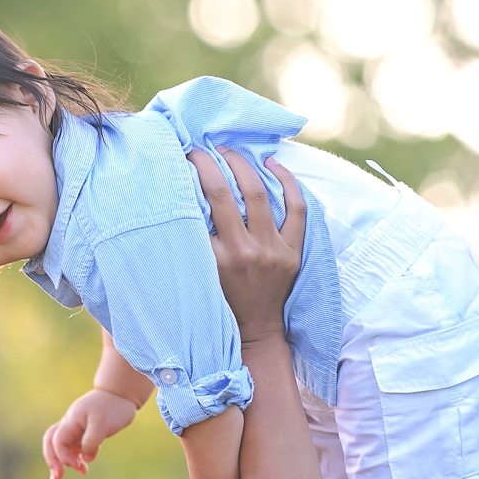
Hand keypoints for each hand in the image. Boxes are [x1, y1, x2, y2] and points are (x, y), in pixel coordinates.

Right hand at [41, 388, 138, 478]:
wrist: (120, 394)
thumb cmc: (112, 407)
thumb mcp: (103, 424)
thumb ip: (91, 441)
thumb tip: (85, 458)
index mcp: (71, 420)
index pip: (58, 441)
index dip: (63, 456)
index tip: (77, 466)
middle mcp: (70, 424)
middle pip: (51, 442)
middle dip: (51, 461)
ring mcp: (76, 428)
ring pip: (61, 446)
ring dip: (60, 462)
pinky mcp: (85, 432)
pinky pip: (74, 447)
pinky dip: (75, 458)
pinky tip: (83, 467)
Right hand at [186, 149, 304, 345]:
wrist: (255, 330)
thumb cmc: (219, 300)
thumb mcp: (199, 272)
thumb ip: (194, 241)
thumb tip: (183, 199)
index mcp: (215, 257)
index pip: (199, 206)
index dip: (191, 176)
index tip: (182, 158)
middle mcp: (244, 251)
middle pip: (224, 193)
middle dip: (211, 163)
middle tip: (202, 148)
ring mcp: (273, 250)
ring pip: (259, 194)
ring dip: (243, 166)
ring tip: (231, 150)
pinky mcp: (294, 251)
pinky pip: (297, 209)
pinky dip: (287, 183)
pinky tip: (273, 164)